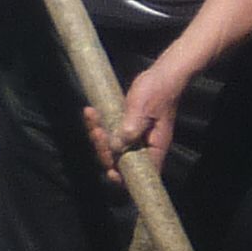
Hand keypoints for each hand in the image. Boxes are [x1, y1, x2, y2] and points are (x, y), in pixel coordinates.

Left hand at [83, 57, 192, 185]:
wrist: (161, 74)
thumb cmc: (157, 91)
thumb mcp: (143, 109)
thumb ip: (131, 128)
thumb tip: (116, 147)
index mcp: (155, 145)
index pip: (142, 171)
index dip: (125, 177)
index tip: (110, 171)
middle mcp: (144, 145)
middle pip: (120, 160)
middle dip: (104, 150)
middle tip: (97, 132)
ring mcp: (134, 136)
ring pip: (111, 146)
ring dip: (98, 135)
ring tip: (92, 116)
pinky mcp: (125, 126)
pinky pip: (109, 132)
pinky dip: (98, 124)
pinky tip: (90, 111)